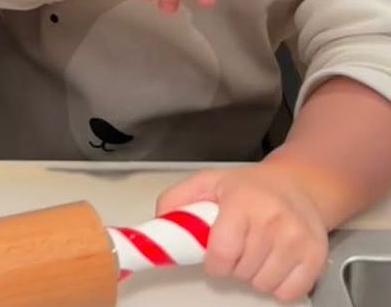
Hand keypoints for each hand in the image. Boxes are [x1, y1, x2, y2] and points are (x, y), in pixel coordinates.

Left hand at [157, 164, 327, 302]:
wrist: (298, 186)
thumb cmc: (248, 187)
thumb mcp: (208, 183)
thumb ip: (178, 200)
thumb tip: (160, 222)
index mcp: (243, 202)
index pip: (223, 252)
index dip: (214, 263)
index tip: (213, 258)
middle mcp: (273, 220)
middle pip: (242, 271)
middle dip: (233, 267)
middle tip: (236, 249)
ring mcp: (297, 240)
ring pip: (264, 285)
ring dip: (253, 276)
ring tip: (254, 253)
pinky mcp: (315, 258)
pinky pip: (289, 293)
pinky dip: (277, 286)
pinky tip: (272, 264)